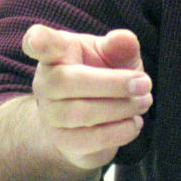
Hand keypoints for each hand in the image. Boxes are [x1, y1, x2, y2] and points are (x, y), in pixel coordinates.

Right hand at [22, 24, 152, 170]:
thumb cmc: (105, 74)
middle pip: (65, 82)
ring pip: (79, 113)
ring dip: (120, 108)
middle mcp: (46, 83)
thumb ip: (121, 45)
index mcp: (58, 52)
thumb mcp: (116, 55)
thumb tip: (123, 38)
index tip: (36, 40)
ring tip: (144, 102)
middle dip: (112, 84)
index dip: (36, 41)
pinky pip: (90, 140)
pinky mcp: (64, 142)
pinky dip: (119, 131)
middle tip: (145, 83)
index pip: (40, 43)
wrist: (97, 118)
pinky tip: (134, 122)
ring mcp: (50, 115)